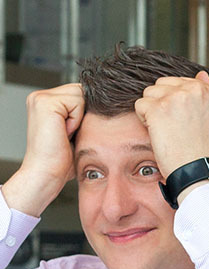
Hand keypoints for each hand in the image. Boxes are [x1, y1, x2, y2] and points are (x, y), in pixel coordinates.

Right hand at [5, 83, 84, 215]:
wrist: (47, 173)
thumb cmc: (61, 160)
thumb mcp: (75, 132)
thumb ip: (81, 115)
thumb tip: (104, 106)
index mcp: (45, 102)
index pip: (79, 93)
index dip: (85, 112)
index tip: (74, 132)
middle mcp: (40, 97)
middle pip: (81, 91)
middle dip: (83, 114)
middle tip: (68, 134)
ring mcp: (40, 98)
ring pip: (80, 95)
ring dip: (79, 118)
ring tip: (66, 133)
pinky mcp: (45, 102)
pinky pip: (77, 102)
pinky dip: (76, 120)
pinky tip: (64, 132)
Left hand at [134, 70, 208, 177]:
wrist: (196, 169)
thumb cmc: (206, 149)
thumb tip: (202, 75)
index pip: (180, 82)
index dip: (176, 101)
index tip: (182, 118)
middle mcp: (193, 90)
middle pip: (162, 85)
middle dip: (162, 103)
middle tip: (174, 125)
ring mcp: (175, 97)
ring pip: (149, 93)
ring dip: (152, 111)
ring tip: (167, 129)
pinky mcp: (158, 108)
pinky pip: (140, 105)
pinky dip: (144, 120)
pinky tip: (159, 133)